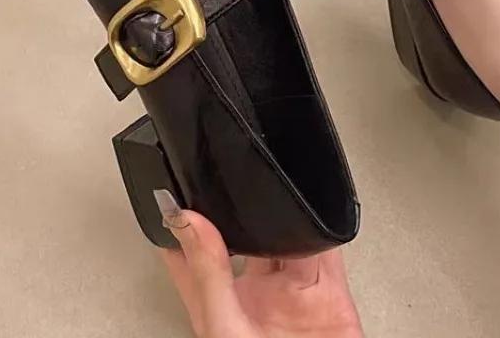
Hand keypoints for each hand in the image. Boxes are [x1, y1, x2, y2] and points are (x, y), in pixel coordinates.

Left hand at [155, 190, 363, 337]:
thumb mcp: (223, 328)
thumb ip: (208, 273)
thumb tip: (184, 222)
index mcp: (215, 307)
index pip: (189, 256)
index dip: (181, 224)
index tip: (174, 191)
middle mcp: (253, 296)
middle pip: (242, 239)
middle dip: (239, 211)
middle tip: (229, 176)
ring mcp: (290, 293)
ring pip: (284, 238)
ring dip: (281, 216)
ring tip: (270, 190)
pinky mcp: (326, 291)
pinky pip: (325, 249)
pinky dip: (321, 230)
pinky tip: (311, 215)